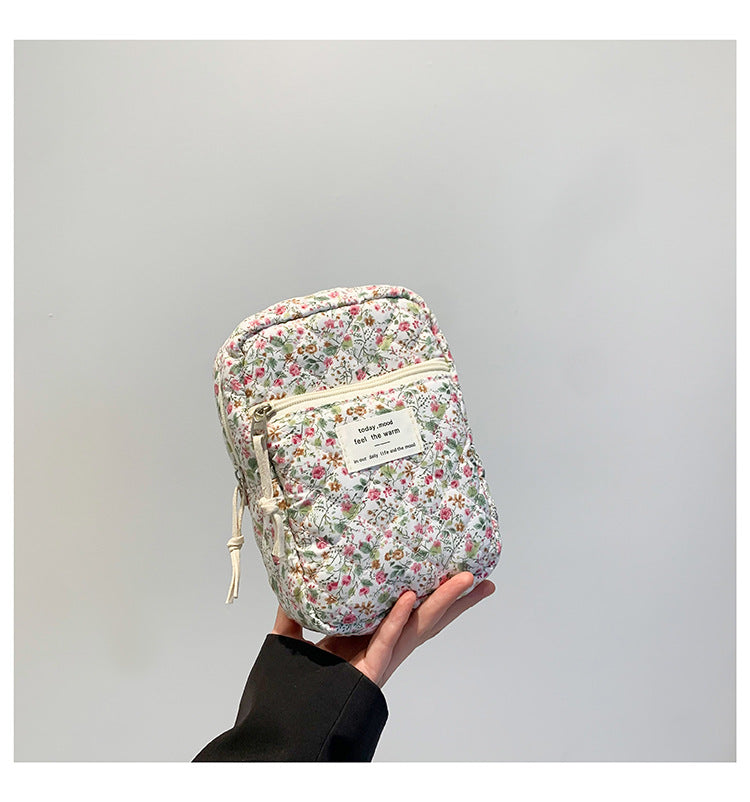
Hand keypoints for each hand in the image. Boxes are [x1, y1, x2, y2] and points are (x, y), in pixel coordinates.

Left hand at [271, 571, 494, 687]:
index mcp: (377, 634)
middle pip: (430, 618)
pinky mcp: (371, 668)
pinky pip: (387, 640)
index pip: (413, 610)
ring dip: (445, 602)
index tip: (455, 575)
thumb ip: (294, 613)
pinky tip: (408, 597)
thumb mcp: (299, 637)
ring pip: (420, 625)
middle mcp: (388, 645)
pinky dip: (397, 618)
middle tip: (481, 579)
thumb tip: (287, 587)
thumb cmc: (304, 681)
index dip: (435, 594)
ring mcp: (384, 656)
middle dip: (457, 600)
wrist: (296, 718)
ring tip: (466, 582)